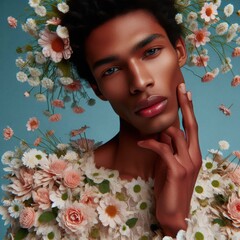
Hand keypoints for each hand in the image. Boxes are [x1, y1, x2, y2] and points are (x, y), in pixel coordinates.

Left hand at [138, 83, 201, 236]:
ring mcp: (187, 163)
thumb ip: (170, 148)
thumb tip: (163, 132)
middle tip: (181, 87)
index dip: (190, 109)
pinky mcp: (177, 171)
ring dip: (160, 128)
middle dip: (186, 105)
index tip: (186, 93)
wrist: (173, 212)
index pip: (193, 127)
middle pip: (191, 125)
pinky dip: (150, 143)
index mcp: (193, 154)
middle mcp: (194, 156)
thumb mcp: (170, 165)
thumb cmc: (170, 187)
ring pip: (176, 135)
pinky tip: (140, 142)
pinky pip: (162, 149)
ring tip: (147, 129)